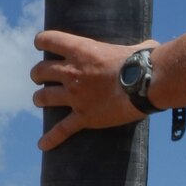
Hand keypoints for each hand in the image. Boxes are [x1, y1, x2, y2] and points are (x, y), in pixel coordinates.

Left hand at [31, 31, 156, 148]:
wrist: (146, 84)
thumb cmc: (144, 63)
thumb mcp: (135, 48)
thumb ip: (133, 48)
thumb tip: (147, 48)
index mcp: (81, 50)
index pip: (48, 40)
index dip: (41, 41)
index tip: (40, 45)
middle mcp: (72, 72)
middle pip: (41, 71)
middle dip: (38, 74)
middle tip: (40, 77)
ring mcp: (75, 96)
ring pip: (44, 98)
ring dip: (39, 99)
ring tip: (40, 100)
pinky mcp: (84, 116)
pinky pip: (62, 130)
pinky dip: (51, 138)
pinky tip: (42, 145)